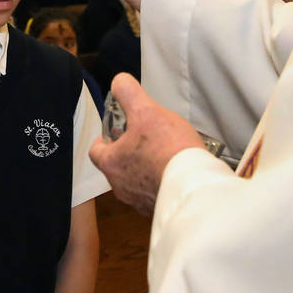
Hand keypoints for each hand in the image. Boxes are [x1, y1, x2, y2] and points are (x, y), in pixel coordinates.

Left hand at [89, 74, 204, 215]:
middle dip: (128, 153)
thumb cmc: (168, 151)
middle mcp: (121, 187)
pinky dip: (161, 183)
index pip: (96, 151)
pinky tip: (176, 172)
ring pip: (136, 182)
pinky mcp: (159, 210)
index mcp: (112, 164)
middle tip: (144, 140)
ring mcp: (140, 202)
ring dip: (145, 169)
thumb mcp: (147, 111)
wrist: (196, 187)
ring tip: (164, 156)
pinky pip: (155, 194)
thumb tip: (119, 82)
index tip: (116, 131)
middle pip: (117, 166)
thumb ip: (129, 94)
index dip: (104, 139)